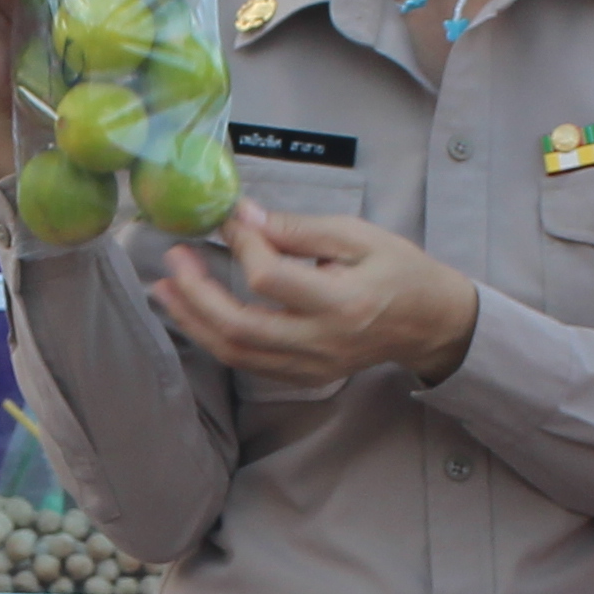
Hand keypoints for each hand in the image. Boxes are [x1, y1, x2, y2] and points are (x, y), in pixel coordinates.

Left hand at [151, 204, 483, 391]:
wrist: (428, 322)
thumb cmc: (398, 270)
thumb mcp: (357, 234)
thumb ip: (298, 229)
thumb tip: (245, 217)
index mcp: (342, 303)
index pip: (271, 279)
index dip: (242, 247)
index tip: (230, 221)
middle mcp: (322, 342)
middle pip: (240, 327)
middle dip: (196, 293)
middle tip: (173, 259)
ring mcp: (311, 366)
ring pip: (235, 352)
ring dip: (193, 320)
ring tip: (164, 290)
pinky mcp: (303, 376)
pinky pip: (248, 363)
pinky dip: (215, 338)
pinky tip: (194, 313)